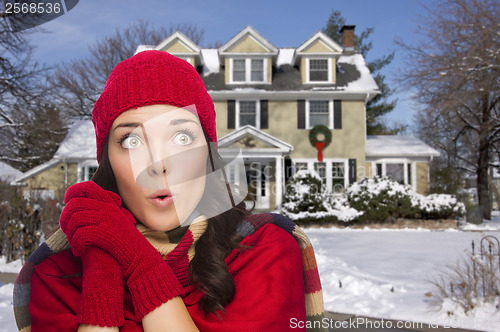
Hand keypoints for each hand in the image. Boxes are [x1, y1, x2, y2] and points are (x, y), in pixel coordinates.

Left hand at [60, 181, 183, 318]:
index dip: (72, 192)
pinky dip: (76, 244)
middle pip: (74, 204)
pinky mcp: (105, 233)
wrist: (140, 258)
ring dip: (69, 234)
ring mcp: (107, 220)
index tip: (66, 203)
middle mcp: (107, 208)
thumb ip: (100, 214)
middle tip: (67, 232)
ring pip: (75, 219)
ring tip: (74, 244)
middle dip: (64, 219)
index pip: (87, 187)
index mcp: (109, 203)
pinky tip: (79, 251)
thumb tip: (77, 211)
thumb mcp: (115, 222)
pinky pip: (81, 234)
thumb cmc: (124, 244)